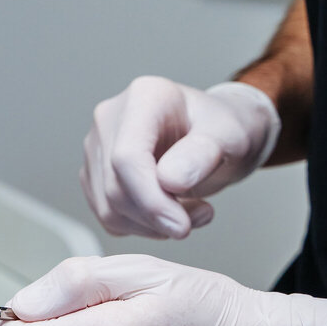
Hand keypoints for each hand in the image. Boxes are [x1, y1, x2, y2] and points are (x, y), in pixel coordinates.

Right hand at [83, 78, 280, 238]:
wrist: (216, 136)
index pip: (127, 157)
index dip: (151, 199)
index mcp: (144, 98)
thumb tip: (170, 180)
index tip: (182, 225)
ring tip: (192, 213)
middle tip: (200, 216)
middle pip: (116, 186)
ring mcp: (98, 148)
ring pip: (109, 208)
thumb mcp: (231, 135)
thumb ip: (203, 153)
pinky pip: (109, 217)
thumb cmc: (223, 129)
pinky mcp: (95, 176)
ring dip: (152, 225)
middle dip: (158, 215)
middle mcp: (110, 120)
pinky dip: (141, 227)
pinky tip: (169, 212)